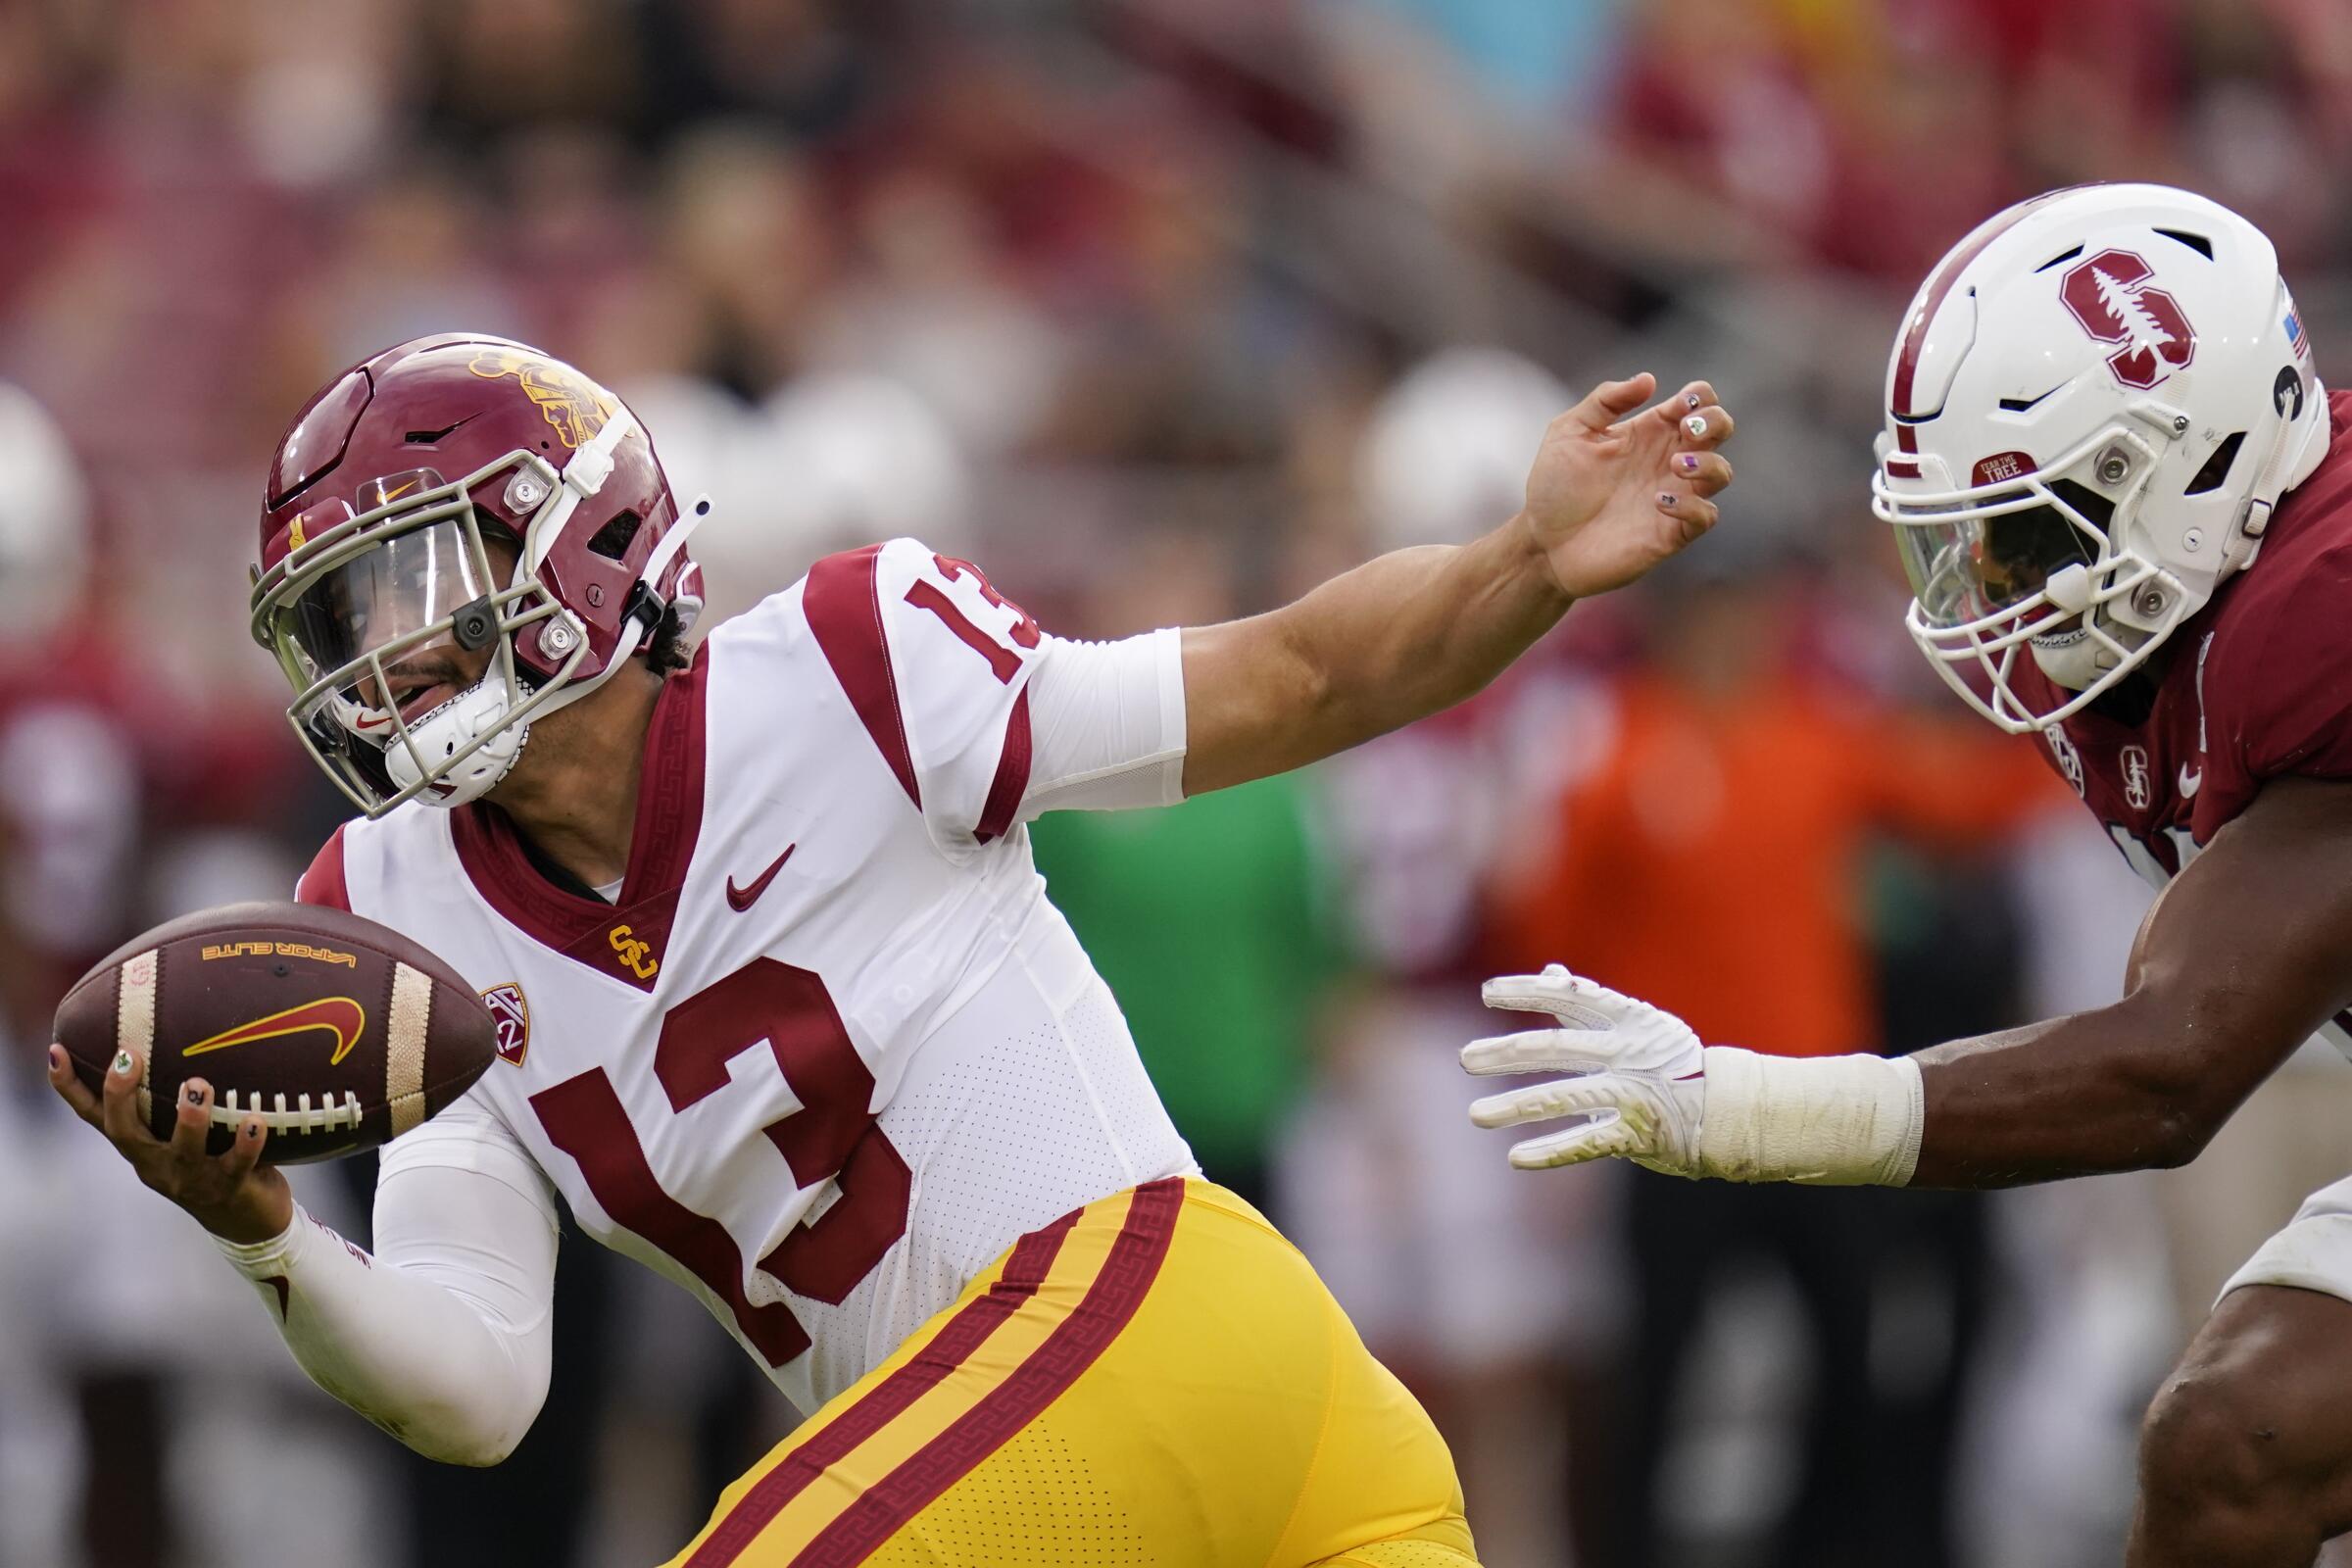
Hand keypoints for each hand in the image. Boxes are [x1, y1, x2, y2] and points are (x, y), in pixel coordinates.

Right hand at [48, 1042, 293, 1244]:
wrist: (246, 1222)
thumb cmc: (210, 1161)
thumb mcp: (181, 1132)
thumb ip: (173, 1096)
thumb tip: (180, 1032)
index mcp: (140, 1146)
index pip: (95, 1116)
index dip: (71, 1088)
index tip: (57, 1051)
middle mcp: (156, 1163)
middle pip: (125, 1132)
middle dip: (122, 1096)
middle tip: (129, 1058)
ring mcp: (191, 1179)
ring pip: (183, 1150)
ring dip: (190, 1117)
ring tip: (198, 1085)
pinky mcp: (229, 1188)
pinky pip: (238, 1164)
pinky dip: (247, 1142)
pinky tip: (256, 1120)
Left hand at [1461, 964, 1707, 1173]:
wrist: (1727, 1109)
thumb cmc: (1672, 1061)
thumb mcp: (1637, 1024)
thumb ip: (1589, 1003)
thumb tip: (1551, 971)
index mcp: (1629, 1019)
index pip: (1572, 997)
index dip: (1529, 992)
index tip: (1486, 993)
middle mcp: (1629, 1053)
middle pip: (1558, 1048)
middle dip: (1507, 1054)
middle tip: (1466, 1059)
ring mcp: (1634, 1094)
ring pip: (1565, 1097)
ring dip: (1517, 1106)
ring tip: (1476, 1115)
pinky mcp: (1639, 1134)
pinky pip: (1588, 1143)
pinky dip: (1552, 1151)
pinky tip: (1516, 1157)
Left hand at [1520, 374, 1734, 599]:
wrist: (1541, 543)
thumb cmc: (1554, 486)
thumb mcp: (1570, 431)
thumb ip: (1605, 400)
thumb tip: (1649, 379)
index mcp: (1648, 432)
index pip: (1696, 403)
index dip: (1701, 396)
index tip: (1683, 403)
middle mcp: (1666, 461)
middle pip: (1719, 430)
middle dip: (1715, 422)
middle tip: (1688, 427)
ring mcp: (1673, 496)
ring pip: (1721, 472)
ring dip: (1708, 463)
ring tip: (1678, 463)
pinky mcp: (1669, 533)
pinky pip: (1705, 516)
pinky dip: (1693, 506)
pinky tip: (1660, 501)